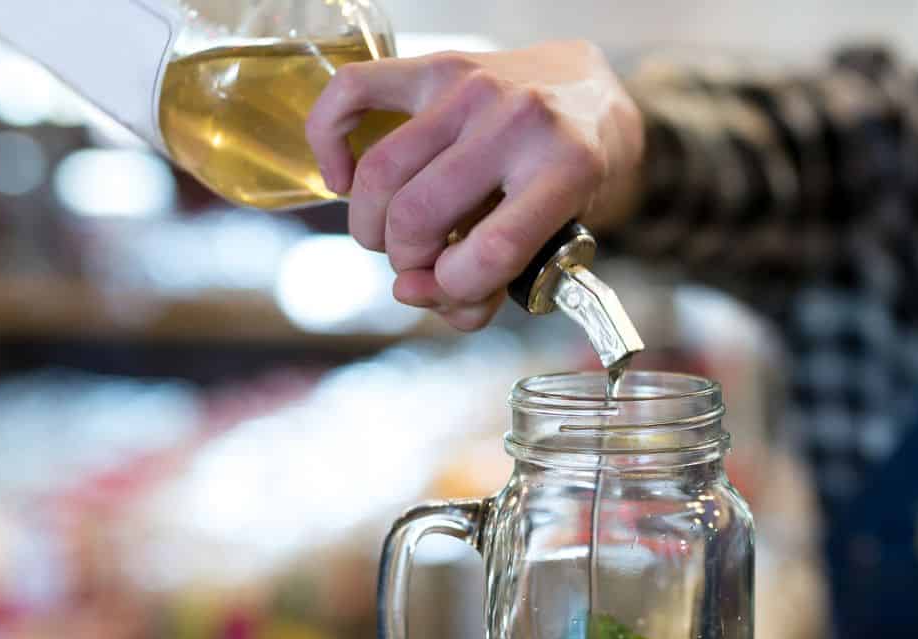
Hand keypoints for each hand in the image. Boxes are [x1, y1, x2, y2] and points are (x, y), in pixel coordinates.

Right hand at [306, 40, 643, 331]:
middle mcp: (519, 122)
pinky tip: (342, 178)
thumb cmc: (571, 180)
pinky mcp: (434, 67)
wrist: (589, 95)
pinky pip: (351, 92)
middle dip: (407, 261)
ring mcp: (471, 88)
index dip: (455, 288)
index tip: (450, 289)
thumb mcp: (559, 242)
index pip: (492, 252)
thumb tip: (411, 293)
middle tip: (420, 265)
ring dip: (371, 226)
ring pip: (381, 172)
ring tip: (391, 239)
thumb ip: (492, 284)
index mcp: (567, 170)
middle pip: (420, 215)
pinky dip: (328, 139)